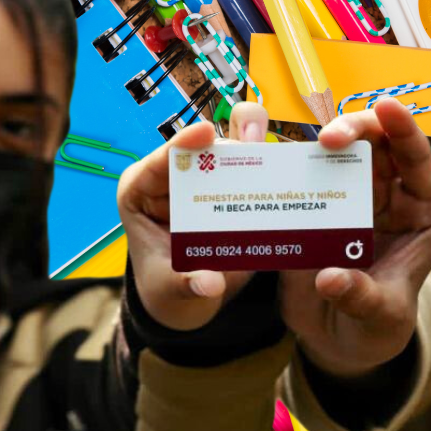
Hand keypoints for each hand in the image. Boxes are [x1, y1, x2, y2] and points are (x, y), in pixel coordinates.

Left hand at [117, 102, 269, 331]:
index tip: (206, 133)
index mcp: (142, 190)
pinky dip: (270, 167)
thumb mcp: (169, 288)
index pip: (160, 160)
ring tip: (274, 155)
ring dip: (256, 146)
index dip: (183, 142)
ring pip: (233, 148)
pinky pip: (252, 170)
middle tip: (251, 142)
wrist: (185, 297)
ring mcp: (206, 180)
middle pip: (203, 145)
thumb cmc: (165, 285)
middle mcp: (175, 177)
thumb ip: (186, 283)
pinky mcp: (231, 188)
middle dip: (227, 138)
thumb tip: (210, 285)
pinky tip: (289, 170)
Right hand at [279, 98, 430, 377]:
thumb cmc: (377, 327)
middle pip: (377, 143)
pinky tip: (273, 163)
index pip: (418, 159)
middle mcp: (391, 193)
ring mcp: (354, 195)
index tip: (385, 106)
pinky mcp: (320, 204)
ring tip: (302, 150)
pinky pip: (307, 174)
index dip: (403, 128)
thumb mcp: (379, 317)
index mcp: (424, 210)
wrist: (342, 339)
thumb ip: (361, 297)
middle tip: (329, 139)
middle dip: (354, 129)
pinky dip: (291, 165)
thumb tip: (329, 278)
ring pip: (340, 151)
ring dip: (318, 144)